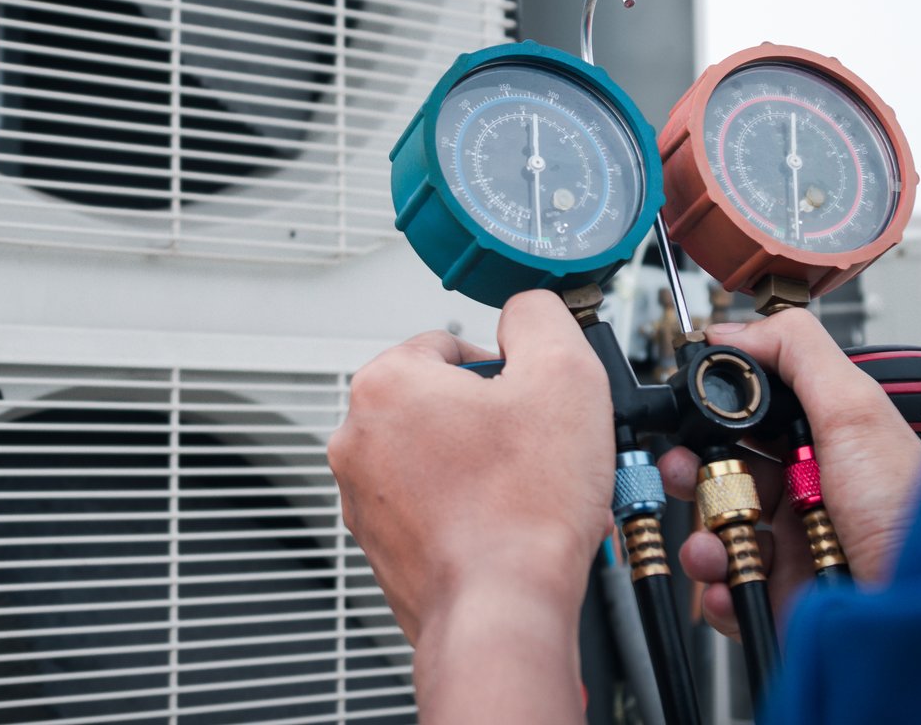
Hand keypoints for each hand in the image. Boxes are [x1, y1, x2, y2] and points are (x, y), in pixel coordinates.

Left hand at [329, 290, 614, 721]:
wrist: (502, 611)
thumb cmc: (523, 510)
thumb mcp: (564, 375)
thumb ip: (540, 318)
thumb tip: (526, 310)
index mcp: (385, 383)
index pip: (450, 346)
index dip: (506, 371)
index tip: (531, 403)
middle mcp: (356, 438)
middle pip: (440, 403)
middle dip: (490, 421)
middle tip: (534, 451)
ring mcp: (362, 497)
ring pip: (436, 458)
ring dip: (478, 467)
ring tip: (521, 493)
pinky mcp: (379, 545)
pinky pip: (429, 508)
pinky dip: (465, 512)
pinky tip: (504, 527)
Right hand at [660, 309, 920, 638]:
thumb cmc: (910, 518)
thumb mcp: (857, 412)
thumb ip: (798, 353)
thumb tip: (734, 327)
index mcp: (823, 446)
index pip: (750, 420)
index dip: (713, 418)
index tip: (689, 417)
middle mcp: (805, 495)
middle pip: (720, 475)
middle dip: (690, 474)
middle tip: (687, 474)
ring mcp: (792, 549)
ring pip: (714, 534)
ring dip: (702, 539)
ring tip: (716, 545)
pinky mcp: (779, 599)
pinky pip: (726, 591)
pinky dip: (717, 590)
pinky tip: (732, 583)